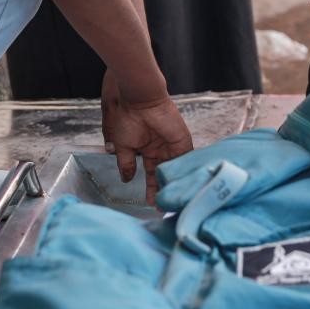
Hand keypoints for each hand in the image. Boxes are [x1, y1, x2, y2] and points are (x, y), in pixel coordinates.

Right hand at [100, 70, 193, 204]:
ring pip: (176, 170)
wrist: (138, 100)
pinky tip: (184, 187)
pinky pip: (187, 159)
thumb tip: (125, 179)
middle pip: (165, 175)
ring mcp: (172, 146)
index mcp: (145, 150)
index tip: (150, 204)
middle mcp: (160, 149)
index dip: (150, 188)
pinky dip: (186, 172)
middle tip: (165, 208)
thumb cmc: (126, 118)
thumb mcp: (122, 145)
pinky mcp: (182, 141)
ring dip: (175, 185)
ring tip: (174, 202)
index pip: (150, 174)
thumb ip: (126, 164)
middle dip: (164, 191)